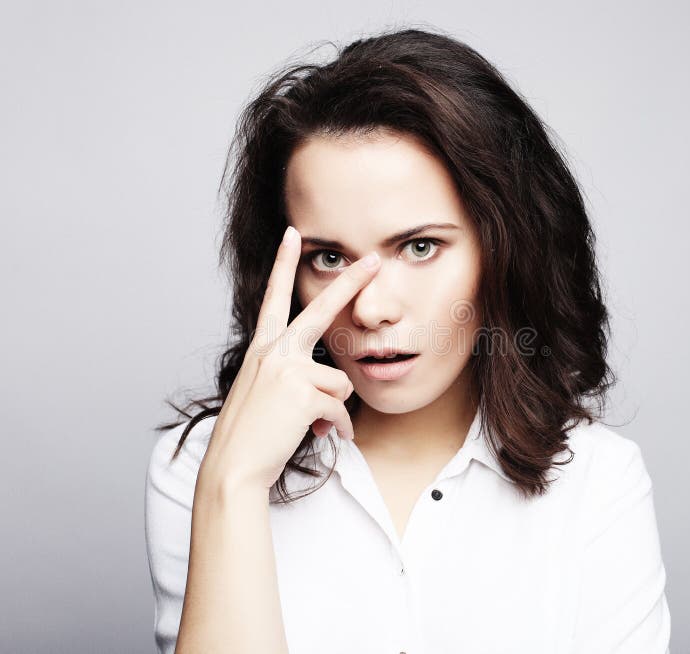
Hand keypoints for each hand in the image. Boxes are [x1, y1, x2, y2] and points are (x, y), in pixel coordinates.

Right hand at [200, 225, 380, 490]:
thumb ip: (295, 384)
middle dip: (350, 283)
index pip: (274, 297)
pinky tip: (326, 435)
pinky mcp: (303, 394)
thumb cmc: (249, 435)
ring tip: (316, 424)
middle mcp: (274, 352)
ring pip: (340, 381)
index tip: (292, 235)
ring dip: (334, 408)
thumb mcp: (265, 396)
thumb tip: (330, 402)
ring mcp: (287, 370)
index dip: (282, 264)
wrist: (232, 467)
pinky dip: (339, 426)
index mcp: (262, 349)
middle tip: (374, 260)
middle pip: (319, 309)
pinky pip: (340, 408)